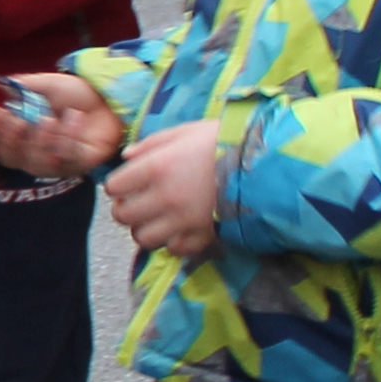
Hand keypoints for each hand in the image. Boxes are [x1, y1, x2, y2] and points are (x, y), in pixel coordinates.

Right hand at [0, 70, 126, 180]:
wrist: (109, 101)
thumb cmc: (75, 96)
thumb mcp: (48, 85)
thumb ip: (25, 86)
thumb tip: (2, 84)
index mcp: (21, 134)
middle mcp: (32, 153)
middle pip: (9, 158)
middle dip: (11, 140)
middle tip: (20, 120)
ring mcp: (54, 163)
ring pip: (36, 163)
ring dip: (40, 141)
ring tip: (51, 119)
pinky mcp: (77, 165)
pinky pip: (66, 159)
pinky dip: (68, 138)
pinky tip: (75, 117)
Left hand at [106, 117, 224, 258]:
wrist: (266, 163)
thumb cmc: (223, 141)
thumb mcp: (186, 131)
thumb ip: (152, 143)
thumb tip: (126, 157)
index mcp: (157, 168)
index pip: (114, 187)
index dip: (119, 186)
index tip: (128, 184)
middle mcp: (165, 197)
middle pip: (123, 217)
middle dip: (127, 209)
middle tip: (139, 202)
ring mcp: (183, 221)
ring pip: (143, 238)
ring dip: (146, 229)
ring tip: (158, 219)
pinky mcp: (203, 236)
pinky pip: (175, 250)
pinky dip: (173, 242)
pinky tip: (180, 229)